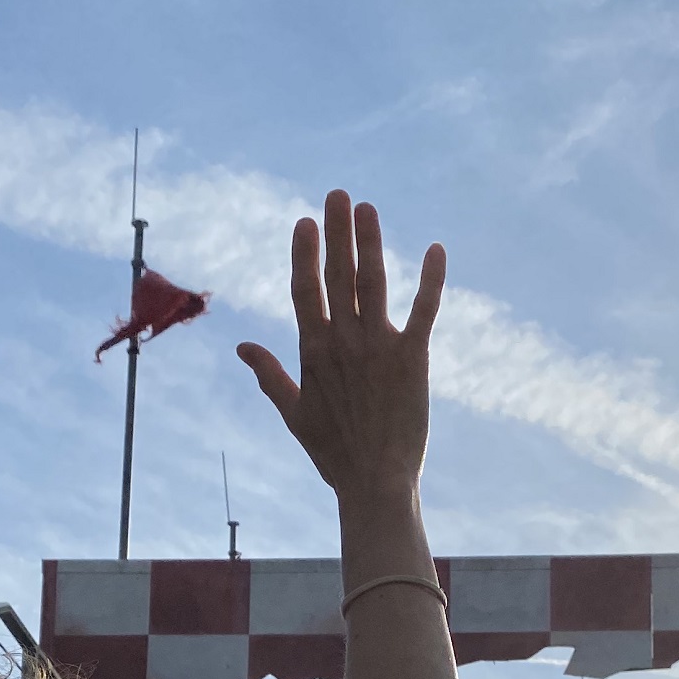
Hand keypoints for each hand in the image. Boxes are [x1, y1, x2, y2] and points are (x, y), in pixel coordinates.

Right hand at [236, 192, 443, 507]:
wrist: (375, 484)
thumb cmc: (334, 454)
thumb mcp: (294, 413)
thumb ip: (270, 375)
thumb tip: (242, 347)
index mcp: (313, 351)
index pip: (305, 291)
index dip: (305, 254)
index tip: (306, 221)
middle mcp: (343, 342)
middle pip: (337, 275)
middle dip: (337, 233)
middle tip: (338, 194)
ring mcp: (377, 347)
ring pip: (372, 282)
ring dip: (370, 242)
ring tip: (367, 208)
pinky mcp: (413, 359)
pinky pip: (423, 310)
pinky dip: (431, 279)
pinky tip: (436, 249)